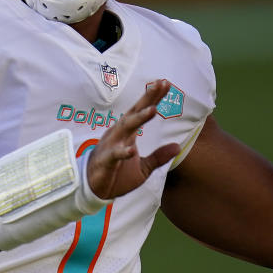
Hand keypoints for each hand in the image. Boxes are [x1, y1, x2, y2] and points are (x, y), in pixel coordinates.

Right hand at [87, 79, 181, 199]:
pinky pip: (114, 155)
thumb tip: (178, 147)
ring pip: (125, 128)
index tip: (165, 83)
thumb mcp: (144, 167)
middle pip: (134, 113)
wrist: (95, 189)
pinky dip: (122, 152)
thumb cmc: (118, 173)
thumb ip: (159, 156)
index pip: (142, 111)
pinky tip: (131, 151)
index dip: (153, 98)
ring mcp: (111, 146)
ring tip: (153, 109)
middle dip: (147, 99)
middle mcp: (119, 134)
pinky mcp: (106, 162)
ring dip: (138, 119)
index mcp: (128, 133)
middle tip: (160, 85)